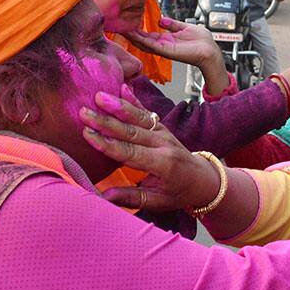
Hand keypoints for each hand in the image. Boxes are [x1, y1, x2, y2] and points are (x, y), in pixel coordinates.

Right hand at [79, 85, 218, 210]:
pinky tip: (122, 87)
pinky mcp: (162, 127)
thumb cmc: (180, 193)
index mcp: (163, 164)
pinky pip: (146, 112)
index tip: (88, 135)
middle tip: (85, 113)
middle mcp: (163, 144)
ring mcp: (163, 133)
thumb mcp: (158, 202)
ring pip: (139, 118)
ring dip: (118, 106)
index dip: (108, 144)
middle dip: (107, 121)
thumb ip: (131, 198)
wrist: (204, 179)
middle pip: (132, 131)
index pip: (131, 152)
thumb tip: (104, 197)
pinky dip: (134, 100)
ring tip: (99, 96)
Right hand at [125, 15, 220, 67]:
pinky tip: (133, 35)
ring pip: (144, 43)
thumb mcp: (185, 27)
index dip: (138, 30)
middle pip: (143, 40)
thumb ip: (173, 24)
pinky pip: (151, 45)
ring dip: (133, 37)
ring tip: (121, 30)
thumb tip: (161, 20)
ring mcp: (164, 49)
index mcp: (167, 40)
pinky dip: (141, 40)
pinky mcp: (166, 51)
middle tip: (119, 26)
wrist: (210, 51)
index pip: (149, 35)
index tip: (128, 23)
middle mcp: (163, 45)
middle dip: (131, 34)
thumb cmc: (202, 41)